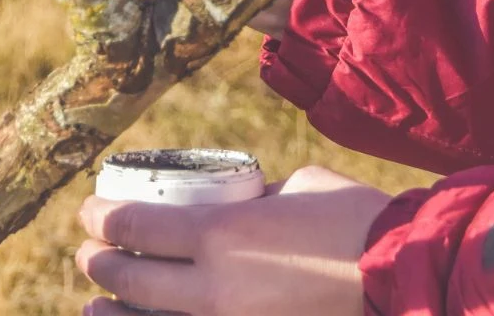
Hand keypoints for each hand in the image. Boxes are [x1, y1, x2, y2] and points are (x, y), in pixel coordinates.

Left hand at [75, 166, 391, 315]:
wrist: (405, 278)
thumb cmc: (355, 220)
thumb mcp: (293, 189)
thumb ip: (252, 198)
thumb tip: (234, 202)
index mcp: (220, 232)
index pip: (135, 225)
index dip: (101, 218)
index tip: (90, 212)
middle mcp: (214, 286)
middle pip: (131, 278)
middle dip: (98, 264)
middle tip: (88, 253)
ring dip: (112, 312)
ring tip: (96, 303)